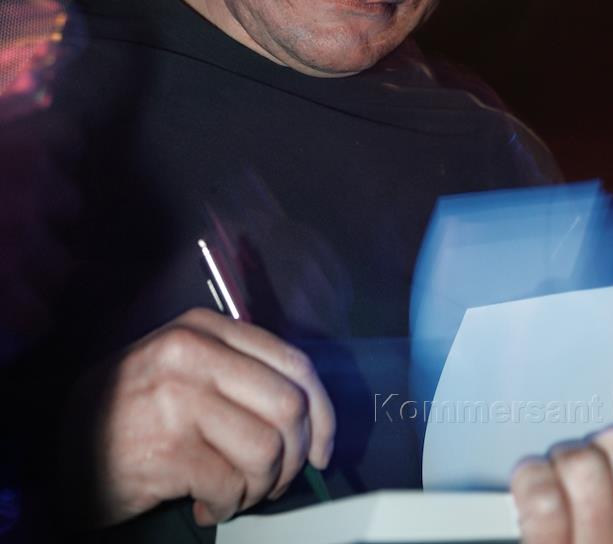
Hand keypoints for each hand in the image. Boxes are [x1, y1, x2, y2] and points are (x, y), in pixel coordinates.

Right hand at [58, 307, 335, 527]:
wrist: (66, 445)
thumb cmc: (135, 409)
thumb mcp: (185, 366)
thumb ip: (238, 369)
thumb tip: (307, 406)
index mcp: (206, 328)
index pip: (293, 362)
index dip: (323, 411)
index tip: (323, 447)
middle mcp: (193, 353)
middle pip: (289, 407)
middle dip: (295, 457)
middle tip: (275, 480)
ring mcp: (178, 398)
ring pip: (267, 449)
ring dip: (261, 487)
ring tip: (237, 493)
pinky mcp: (166, 448)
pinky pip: (231, 485)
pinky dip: (228, 507)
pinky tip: (206, 504)